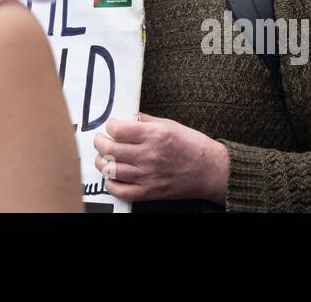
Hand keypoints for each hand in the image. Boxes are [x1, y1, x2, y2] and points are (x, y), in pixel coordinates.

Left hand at [92, 113, 228, 204]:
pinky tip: (112, 176)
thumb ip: (147, 121)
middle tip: (101, 140)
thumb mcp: (171, 124)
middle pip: (109, 148)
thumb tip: (128, 118)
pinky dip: (111, 184)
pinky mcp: (150, 192)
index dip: (110, 126)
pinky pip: (121, 191)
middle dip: (100, 142)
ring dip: (102, 161)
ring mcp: (148, 175)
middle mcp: (149, 155)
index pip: (118, 129)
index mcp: (154, 135)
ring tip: (104, 157)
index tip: (112, 126)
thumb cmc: (193, 146)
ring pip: (110, 169)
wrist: (211, 171)